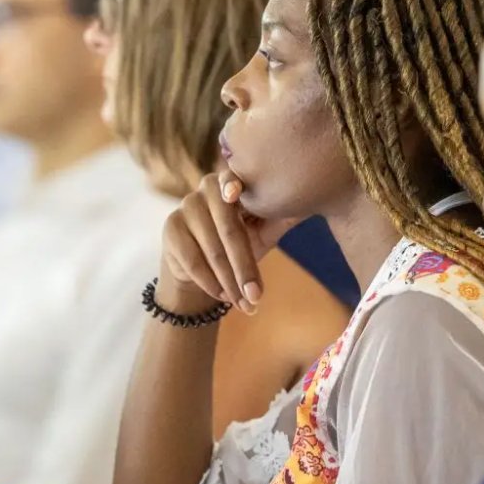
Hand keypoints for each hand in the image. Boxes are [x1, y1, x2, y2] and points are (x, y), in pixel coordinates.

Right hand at [157, 172, 297, 316]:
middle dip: (244, 267)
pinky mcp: (170, 228)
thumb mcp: (265, 229)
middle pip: (228, 228)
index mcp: (234, 181)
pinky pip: (193, 261)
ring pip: (211, 250)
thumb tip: (313, 205)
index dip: (233, 186)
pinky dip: (210, 283)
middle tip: (257, 297)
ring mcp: (185, 207)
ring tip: (246, 303)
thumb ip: (282, 216)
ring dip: (230, 282)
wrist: (201, 266)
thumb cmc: (241, 241)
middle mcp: (205, 188)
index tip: (234, 195)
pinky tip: (224, 296)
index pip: (233, 180)